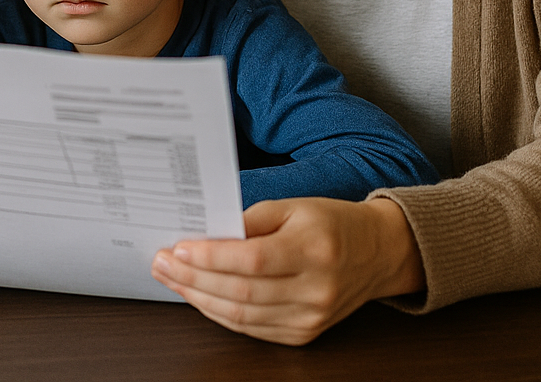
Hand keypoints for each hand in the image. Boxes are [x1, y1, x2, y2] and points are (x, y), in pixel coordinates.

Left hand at [149, 196, 422, 345]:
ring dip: (199, 298)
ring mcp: (311, 317)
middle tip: (162, 264)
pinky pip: (252, 329)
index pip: (251, 260)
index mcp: (313, 249)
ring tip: (172, 280)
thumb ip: (249, 221)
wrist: (378, 253)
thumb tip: (204, 235)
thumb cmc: (332, 224)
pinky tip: (200, 296)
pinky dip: (221, 314)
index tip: (178, 248)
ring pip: (242, 316)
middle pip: (241, 292)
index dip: (210, 257)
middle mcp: (315, 289)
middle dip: (193, 279)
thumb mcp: (294, 206)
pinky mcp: (305, 333)